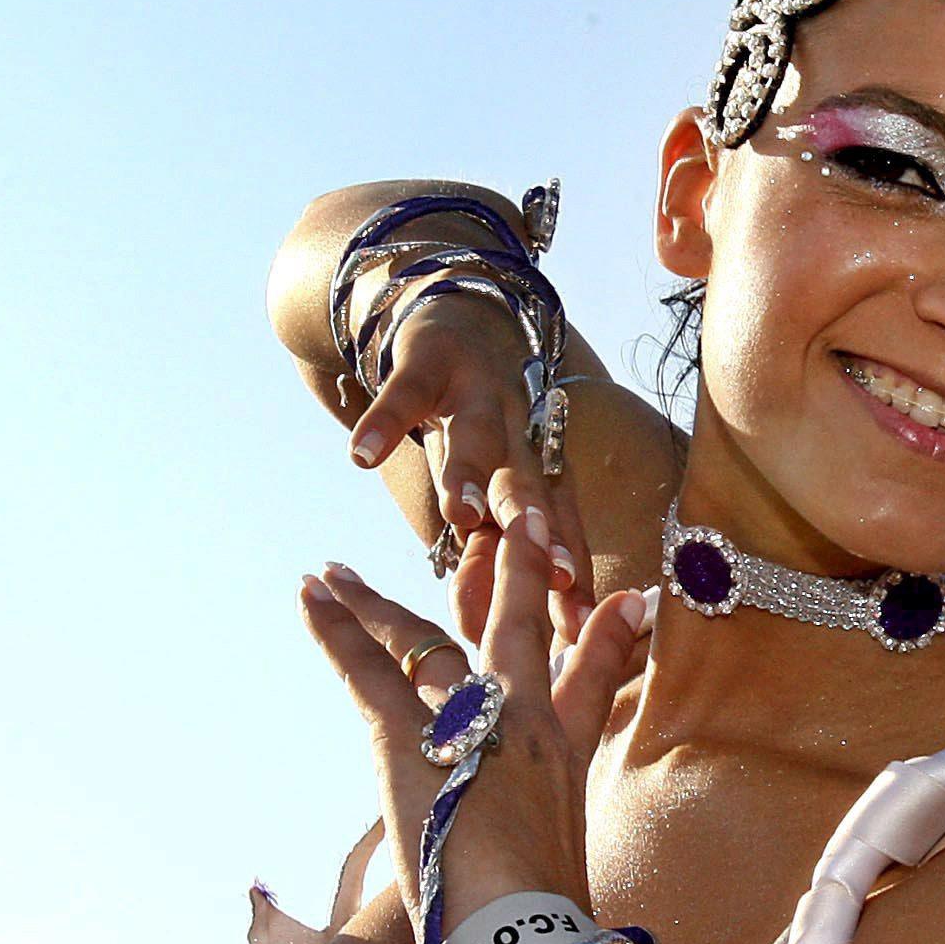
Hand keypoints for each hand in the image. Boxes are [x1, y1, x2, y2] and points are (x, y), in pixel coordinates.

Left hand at [299, 518, 654, 943]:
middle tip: (498, 523)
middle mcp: (523, 721)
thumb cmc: (546, 920)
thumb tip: (575, 873)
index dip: (600, 630)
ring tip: (334, 574)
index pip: (587, 671)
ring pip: (420, 642)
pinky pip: (367, 670)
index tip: (620, 595)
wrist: (521, 935)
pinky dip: (335, 632)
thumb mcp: (571, 866)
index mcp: (566, 752)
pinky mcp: (408, 741)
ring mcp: (467, 721)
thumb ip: (566, 840)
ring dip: (373, 606)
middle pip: (509, 628)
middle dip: (506, 571)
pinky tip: (311, 596)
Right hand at [342, 281, 586, 634]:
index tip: (582, 627)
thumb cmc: (477, 425)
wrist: (459, 315)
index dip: (569, 574)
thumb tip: (484, 629)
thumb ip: (492, 548)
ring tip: (461, 514)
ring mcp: (476, 392)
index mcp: (542, 467)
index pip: (559, 530)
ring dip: (471, 472)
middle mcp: (522, 431)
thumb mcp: (491, 481)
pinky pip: (403, 393)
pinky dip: (384, 422)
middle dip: (543, 532)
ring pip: (478, 436)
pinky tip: (362, 455)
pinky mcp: (428, 362)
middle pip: (533, 488)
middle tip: (552, 578)